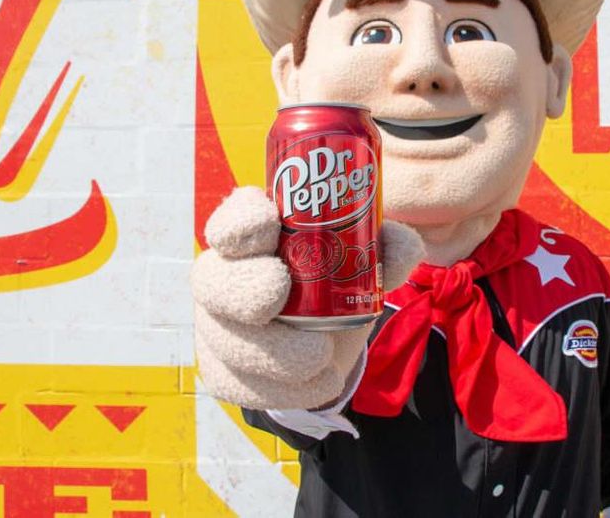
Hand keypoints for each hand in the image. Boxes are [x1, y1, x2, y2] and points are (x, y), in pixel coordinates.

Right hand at [191, 187, 422, 408]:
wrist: (323, 341)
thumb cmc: (334, 284)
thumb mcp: (364, 259)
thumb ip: (387, 248)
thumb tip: (396, 250)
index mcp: (251, 238)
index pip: (231, 220)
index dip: (241, 222)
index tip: (269, 228)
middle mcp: (222, 277)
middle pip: (213, 280)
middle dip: (244, 288)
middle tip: (279, 296)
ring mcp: (215, 327)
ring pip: (226, 340)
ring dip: (273, 351)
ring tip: (321, 357)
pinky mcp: (221, 372)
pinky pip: (237, 384)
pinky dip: (280, 390)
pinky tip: (318, 385)